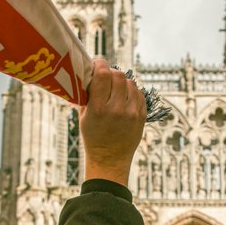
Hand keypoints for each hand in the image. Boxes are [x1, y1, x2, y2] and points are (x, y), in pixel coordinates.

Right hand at [80, 58, 145, 186]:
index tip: (96, 65)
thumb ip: (87, 93)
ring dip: (122, 83)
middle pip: (118, 75)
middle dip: (110, 73)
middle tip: (105, 78)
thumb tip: (90, 72)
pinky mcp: (142, 116)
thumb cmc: (93, 137)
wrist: (110, 160)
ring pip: (130, 83)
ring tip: (115, 90)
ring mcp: (132, 113)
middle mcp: (117, 109)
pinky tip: (123, 98)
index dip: (99, 64)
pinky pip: (139, 93)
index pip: (102, 74)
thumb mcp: (83, 116)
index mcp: (98, 109)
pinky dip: (131, 92)